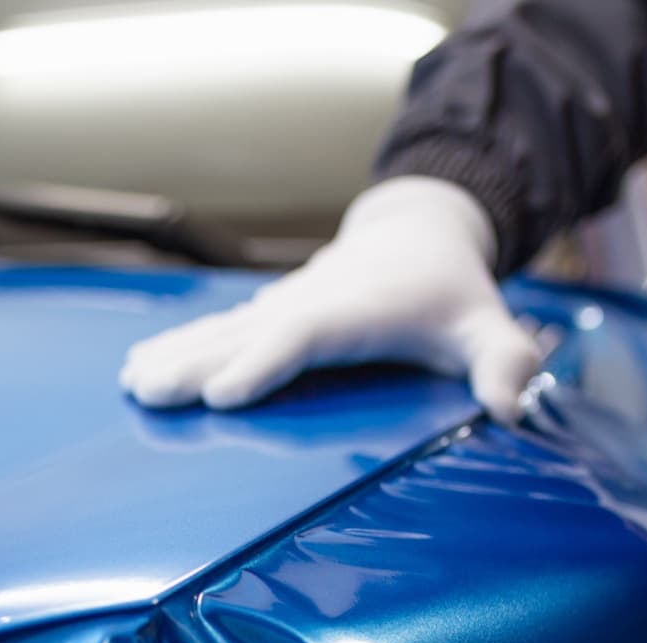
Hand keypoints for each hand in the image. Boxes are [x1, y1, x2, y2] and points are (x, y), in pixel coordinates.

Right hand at [119, 177, 541, 419]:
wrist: (417, 232)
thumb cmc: (451, 292)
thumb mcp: (488, 324)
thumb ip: (505, 361)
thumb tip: (513, 406)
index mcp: (360, 310)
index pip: (307, 335)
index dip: (266, 361)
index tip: (226, 393)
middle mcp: (312, 304)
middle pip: (248, 333)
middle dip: (197, 362)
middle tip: (151, 391)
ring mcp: (284, 306)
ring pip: (224, 329)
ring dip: (177, 354)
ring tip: (133, 382)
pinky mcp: (269, 313)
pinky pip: (220, 330)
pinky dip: (180, 346)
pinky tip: (140, 367)